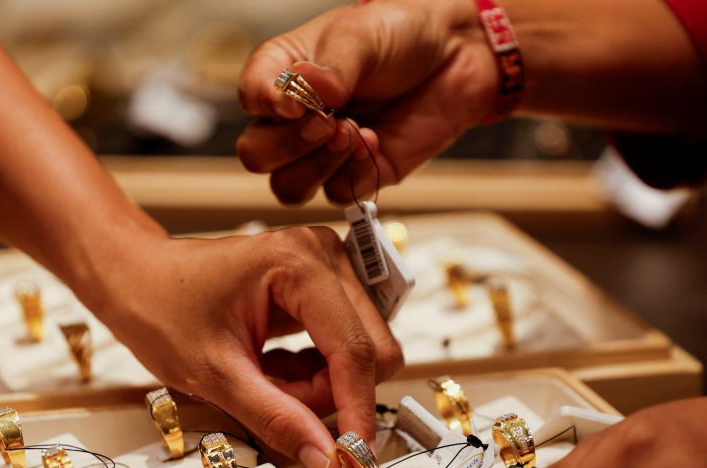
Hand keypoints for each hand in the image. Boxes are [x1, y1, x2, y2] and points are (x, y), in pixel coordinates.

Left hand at [83, 226, 403, 467]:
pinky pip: (344, 347)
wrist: (136, 277)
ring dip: (320, 386)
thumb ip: (276, 418)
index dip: (357, 412)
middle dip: (330, 395)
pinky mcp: (324, 286)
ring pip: (362, 354)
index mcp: (299, 264)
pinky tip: (272, 367)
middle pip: (371, 351)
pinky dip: (314, 373)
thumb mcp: (215, 375)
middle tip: (277, 402)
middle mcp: (324, 256)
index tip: (353, 460)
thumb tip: (328, 460)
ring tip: (265, 381)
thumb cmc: (161, 307)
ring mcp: (328, 268)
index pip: (355, 351)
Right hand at [236, 0, 496, 204]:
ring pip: (288, 187)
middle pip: (258, 155)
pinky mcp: (356, 174)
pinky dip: (355, 174)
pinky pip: (337, 194)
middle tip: (328, 121)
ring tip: (353, 133)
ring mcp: (322, 151)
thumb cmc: (400, 34)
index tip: (293, 102)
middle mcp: (294, 118)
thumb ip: (332, 68)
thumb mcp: (361, 36)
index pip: (250, 98)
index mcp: (282, 74)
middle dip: (289, 145)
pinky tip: (376, 141)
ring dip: (317, 166)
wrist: (456, 55)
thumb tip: (309, 92)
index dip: (265, 105)